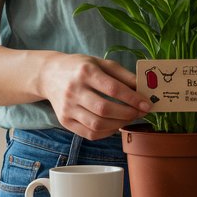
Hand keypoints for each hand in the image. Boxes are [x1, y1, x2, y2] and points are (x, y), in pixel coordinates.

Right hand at [37, 53, 151, 139]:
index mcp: (85, 72)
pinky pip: (89, 133)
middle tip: (140, 112)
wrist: (49, 75)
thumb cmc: (81, 68)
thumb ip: (124, 75)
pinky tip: (115, 125)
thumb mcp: (102, 63)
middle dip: (128, 114)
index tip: (147, 104)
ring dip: (119, 124)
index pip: (113, 89)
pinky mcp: (64, 121)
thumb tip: (144, 89)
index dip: (133, 98)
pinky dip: (107, 132)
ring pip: (97, 124)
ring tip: (129, 118)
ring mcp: (67, 108)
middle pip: (104, 109)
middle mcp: (74, 90)